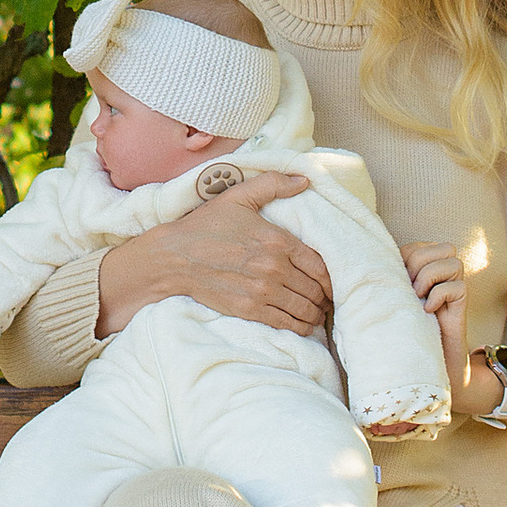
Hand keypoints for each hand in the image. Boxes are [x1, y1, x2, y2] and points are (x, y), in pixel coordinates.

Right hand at [95, 170, 334, 339]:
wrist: (174, 257)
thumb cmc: (206, 225)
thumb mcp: (238, 196)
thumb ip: (273, 184)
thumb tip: (304, 179)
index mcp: (278, 240)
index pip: (320, 265)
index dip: (331, 277)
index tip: (331, 282)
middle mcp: (274, 267)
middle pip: (315, 289)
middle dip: (324, 297)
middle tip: (327, 300)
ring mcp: (262, 291)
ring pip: (304, 309)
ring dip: (315, 314)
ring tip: (317, 313)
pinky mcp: (249, 310)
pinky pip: (285, 323)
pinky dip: (299, 327)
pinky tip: (302, 325)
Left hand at [401, 240, 469, 402]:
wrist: (424, 361)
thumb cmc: (402, 328)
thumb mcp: (390, 299)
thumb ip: (385, 278)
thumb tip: (358, 263)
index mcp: (423, 268)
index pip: (418, 245)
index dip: (406, 257)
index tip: (396, 280)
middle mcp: (442, 274)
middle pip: (439, 247)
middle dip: (419, 264)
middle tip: (409, 289)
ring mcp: (454, 287)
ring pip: (452, 260)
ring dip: (430, 277)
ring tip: (418, 297)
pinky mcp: (462, 303)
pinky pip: (457, 286)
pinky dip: (439, 295)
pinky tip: (428, 311)